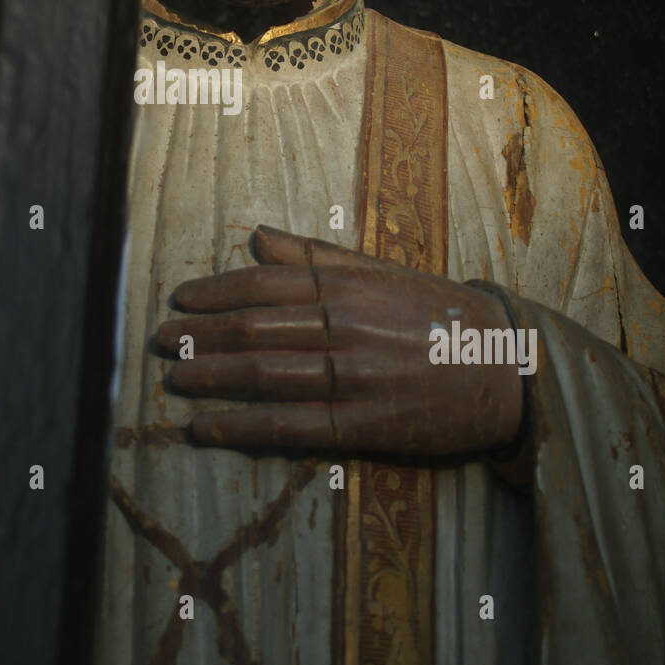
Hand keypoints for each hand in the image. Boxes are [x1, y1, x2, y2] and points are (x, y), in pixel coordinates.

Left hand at [156, 226, 524, 457]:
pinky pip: (290, 425)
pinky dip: (242, 425)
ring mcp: (354, 376)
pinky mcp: (364, 424)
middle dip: (198, 335)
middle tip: (157, 341)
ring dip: (209, 377)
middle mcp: (344, 325)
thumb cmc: (440, 316)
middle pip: (254, 328)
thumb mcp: (382, 272)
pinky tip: (205, 427)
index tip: (177, 298)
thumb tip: (257, 236)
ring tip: (171, 378)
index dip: (213, 291)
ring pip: (264, 373)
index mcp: (347, 284)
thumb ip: (317, 256)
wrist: (507, 367)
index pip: (263, 283)